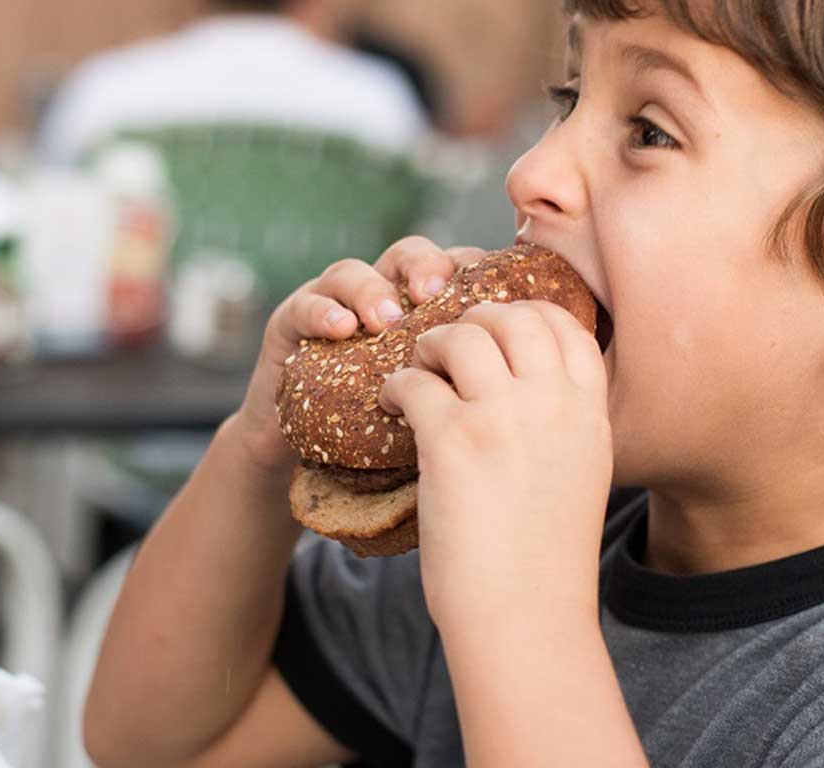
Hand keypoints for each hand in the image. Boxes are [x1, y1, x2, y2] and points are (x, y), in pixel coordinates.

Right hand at [228, 237, 485, 474]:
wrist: (307, 457)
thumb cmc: (383, 433)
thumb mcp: (435, 405)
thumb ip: (472, 385)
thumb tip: (533, 389)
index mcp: (424, 308)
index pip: (456, 267)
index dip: (474, 271)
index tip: (488, 296)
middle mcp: (380, 295)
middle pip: (408, 255)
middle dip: (425, 266)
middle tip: (434, 292)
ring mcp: (332, 302)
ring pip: (352, 270)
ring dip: (371, 290)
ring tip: (385, 319)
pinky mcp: (290, 322)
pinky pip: (303, 305)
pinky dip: (322, 311)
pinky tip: (340, 328)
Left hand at [379, 301, 612, 631]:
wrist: (526, 617)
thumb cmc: (545, 563)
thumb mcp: (579, 480)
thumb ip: (561, 431)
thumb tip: (522, 399)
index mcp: (590, 415)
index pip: (567, 327)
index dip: (527, 313)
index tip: (498, 327)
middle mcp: (553, 405)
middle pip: (513, 318)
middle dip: (475, 319)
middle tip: (449, 345)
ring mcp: (504, 418)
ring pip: (462, 337)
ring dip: (430, 345)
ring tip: (416, 369)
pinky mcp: (453, 440)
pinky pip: (414, 381)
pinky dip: (395, 385)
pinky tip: (389, 403)